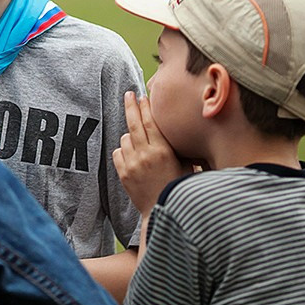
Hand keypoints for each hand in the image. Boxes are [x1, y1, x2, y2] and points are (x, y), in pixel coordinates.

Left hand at [112, 91, 192, 214]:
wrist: (161, 210)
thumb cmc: (177, 186)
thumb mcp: (186, 164)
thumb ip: (179, 147)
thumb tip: (177, 126)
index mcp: (163, 151)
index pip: (150, 122)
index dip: (145, 107)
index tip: (143, 96)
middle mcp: (146, 156)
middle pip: (134, 124)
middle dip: (130, 106)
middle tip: (128, 95)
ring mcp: (132, 165)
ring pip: (125, 138)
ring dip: (130, 135)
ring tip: (138, 141)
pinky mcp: (123, 174)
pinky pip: (118, 152)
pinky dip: (123, 150)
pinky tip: (132, 154)